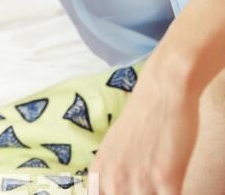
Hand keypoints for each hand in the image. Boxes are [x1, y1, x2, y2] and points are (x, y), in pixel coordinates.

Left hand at [88, 66, 198, 193]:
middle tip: (150, 182)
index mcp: (99, 174)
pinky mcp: (166, 180)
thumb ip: (110, 173)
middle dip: (143, 194)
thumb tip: (110, 189)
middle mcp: (114, 181)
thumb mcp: (114, 147)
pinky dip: (175, 192)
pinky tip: (175, 182)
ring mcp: (140, 183)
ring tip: (163, 179)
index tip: (130, 187)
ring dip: (158, 193)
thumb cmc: (142, 116)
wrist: (163, 90)